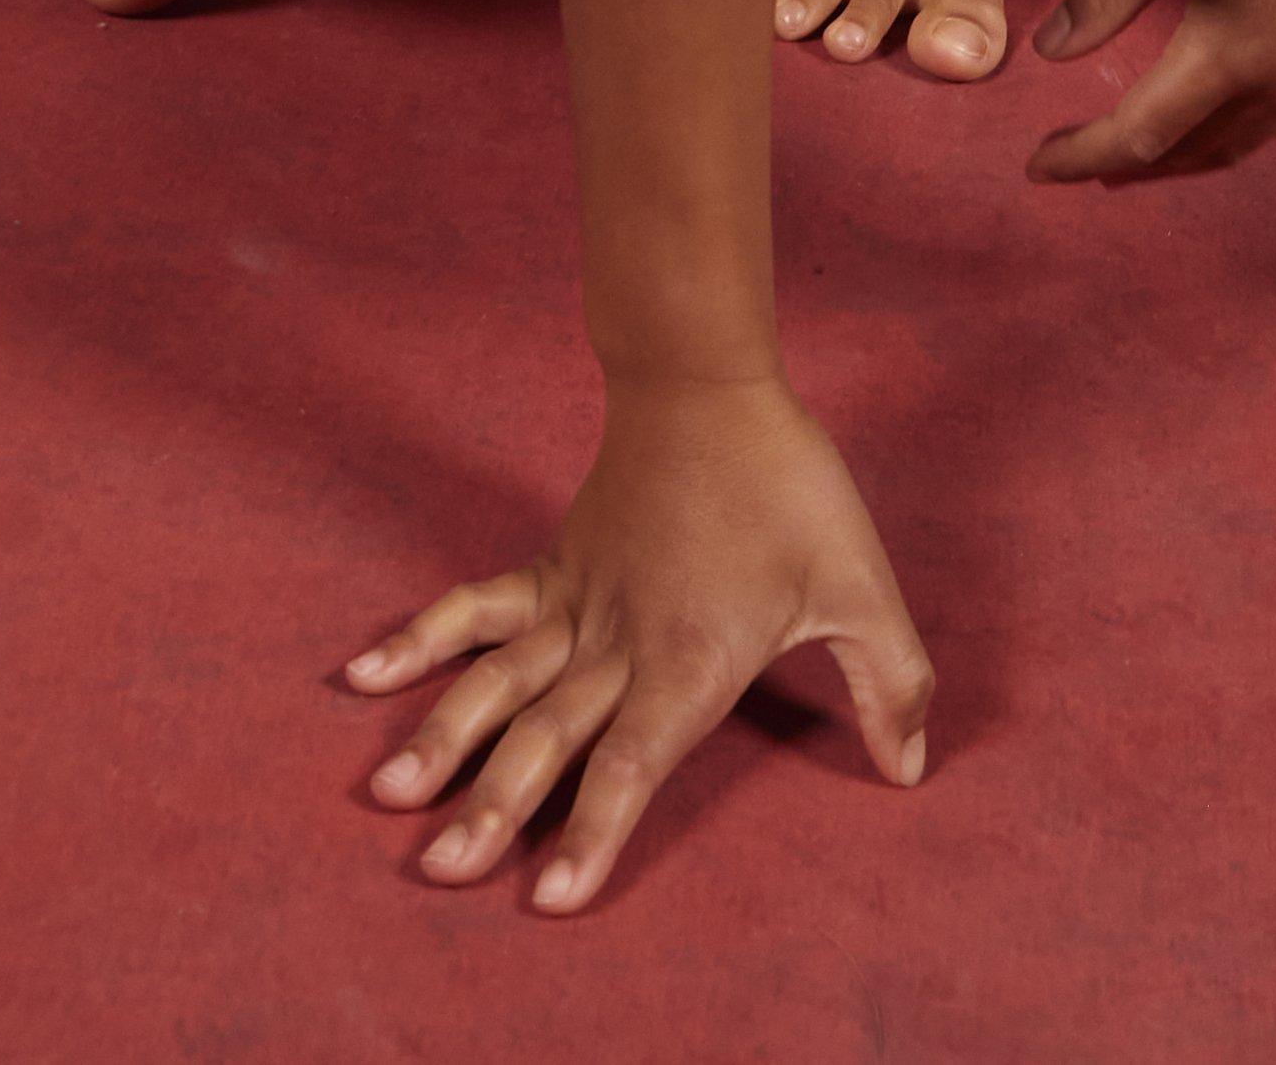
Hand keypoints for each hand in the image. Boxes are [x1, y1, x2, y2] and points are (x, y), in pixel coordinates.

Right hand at [344, 377, 929, 912]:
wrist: (705, 380)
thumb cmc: (788, 485)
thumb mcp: (862, 582)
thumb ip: (891, 680)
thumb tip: (912, 768)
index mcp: (688, 658)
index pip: (630, 764)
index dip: (592, 833)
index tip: (547, 896)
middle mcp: (618, 642)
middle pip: (544, 737)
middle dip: (492, 808)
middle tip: (440, 870)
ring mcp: (574, 602)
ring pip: (497, 681)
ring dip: (442, 737)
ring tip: (389, 794)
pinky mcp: (550, 567)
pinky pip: (477, 608)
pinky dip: (420, 637)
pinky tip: (363, 672)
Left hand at [1024, 0, 1275, 181]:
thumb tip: (1052, 51)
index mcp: (1231, 56)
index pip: (1141, 135)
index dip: (1084, 155)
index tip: (1037, 166)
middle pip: (1194, 152)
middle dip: (1131, 166)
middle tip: (1078, 163)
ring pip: (1243, 143)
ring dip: (1185, 154)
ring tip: (1136, 151)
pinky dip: (1232, 130)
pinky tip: (1212, 110)